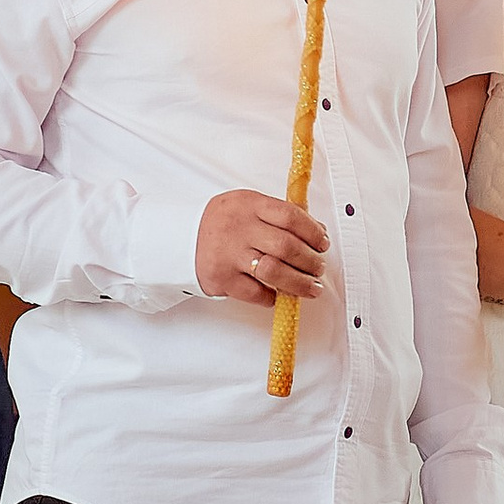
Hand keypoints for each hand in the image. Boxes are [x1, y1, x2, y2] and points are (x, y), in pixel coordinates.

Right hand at [196, 189, 327, 305]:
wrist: (180, 238)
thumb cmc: (222, 223)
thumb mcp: (248, 206)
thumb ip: (279, 215)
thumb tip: (316, 230)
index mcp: (249, 205)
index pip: (290, 216)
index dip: (313, 232)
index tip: (323, 243)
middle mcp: (240, 228)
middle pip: (287, 246)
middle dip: (311, 261)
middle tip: (319, 268)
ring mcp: (230, 254)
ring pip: (274, 272)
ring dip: (299, 283)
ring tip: (311, 287)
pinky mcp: (222, 278)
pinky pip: (256, 293)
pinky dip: (271, 297)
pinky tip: (278, 295)